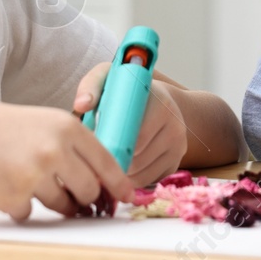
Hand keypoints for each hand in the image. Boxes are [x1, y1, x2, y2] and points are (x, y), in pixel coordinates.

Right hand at [0, 99, 134, 220]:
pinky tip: (3, 185)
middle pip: (88, 190)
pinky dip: (20, 206)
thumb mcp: (41, 124)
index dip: (119, 184)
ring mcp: (35, 175)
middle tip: (72, 197)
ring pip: (62, 206)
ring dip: (51, 203)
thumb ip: (71, 147)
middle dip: (84, 199)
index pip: (106, 162)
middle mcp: (55, 150)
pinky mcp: (15, 198)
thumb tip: (99, 182)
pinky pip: (31, 214)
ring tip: (24, 179)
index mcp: (66, 128)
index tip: (126, 197)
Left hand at [71, 63, 189, 184]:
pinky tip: (122, 167)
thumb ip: (92, 87)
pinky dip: (132, 178)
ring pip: (142, 174)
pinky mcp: (176, 162)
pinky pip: (149, 181)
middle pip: (137, 159)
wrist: (159, 99)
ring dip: (121, 173)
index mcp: (160, 103)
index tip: (95, 147)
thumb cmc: (127, 90)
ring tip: (106, 162)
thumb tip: (81, 106)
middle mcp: (176, 126)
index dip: (112, 145)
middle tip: (95, 159)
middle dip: (114, 162)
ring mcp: (179, 147)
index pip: (135, 136)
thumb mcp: (109, 78)